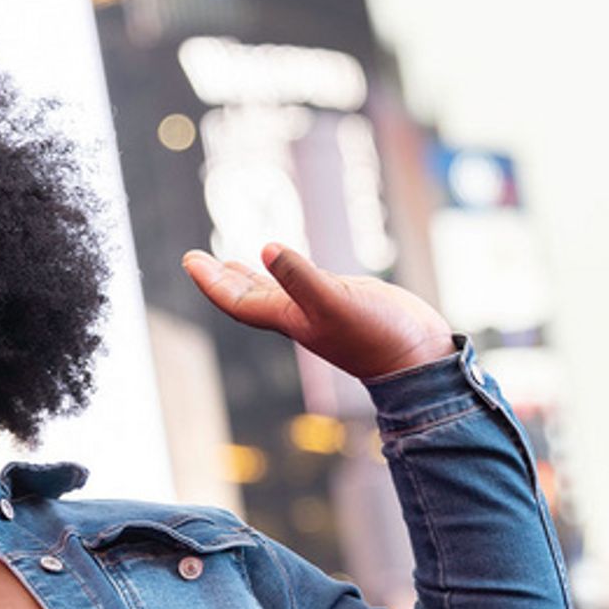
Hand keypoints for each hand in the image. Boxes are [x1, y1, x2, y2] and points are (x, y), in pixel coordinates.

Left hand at [182, 243, 454, 380]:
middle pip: (246, 297)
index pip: (236, 300)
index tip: (190, 260)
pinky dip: (285, 273)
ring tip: (226, 262)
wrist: (418, 358)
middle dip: (219, 279)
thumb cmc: (378, 335)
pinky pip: (301, 285)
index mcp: (288, 317)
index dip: (211, 282)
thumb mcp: (336, 301)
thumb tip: (265, 250)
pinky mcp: (341, 302)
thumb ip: (301, 277)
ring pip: (271, 291)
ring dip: (247, 277)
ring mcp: (318, 310)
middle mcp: (297, 316)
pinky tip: (284, 264)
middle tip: (195, 258)